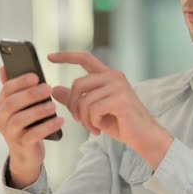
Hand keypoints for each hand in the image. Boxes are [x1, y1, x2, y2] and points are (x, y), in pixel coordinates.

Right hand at [0, 67, 64, 187]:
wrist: (26, 154)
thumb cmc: (26, 123)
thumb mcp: (19, 105)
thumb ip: (14, 88)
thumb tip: (4, 67)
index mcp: (0, 104)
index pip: (6, 89)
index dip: (20, 81)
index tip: (36, 76)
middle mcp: (0, 118)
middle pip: (12, 103)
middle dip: (31, 94)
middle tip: (48, 88)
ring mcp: (10, 133)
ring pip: (21, 119)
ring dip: (39, 110)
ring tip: (54, 106)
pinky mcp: (21, 145)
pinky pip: (33, 135)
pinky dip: (48, 127)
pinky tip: (60, 120)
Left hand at [48, 52, 172, 168]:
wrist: (143, 137)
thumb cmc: (120, 123)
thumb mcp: (93, 110)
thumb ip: (75, 99)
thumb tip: (54, 89)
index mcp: (108, 76)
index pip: (85, 58)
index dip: (66, 56)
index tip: (50, 57)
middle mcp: (114, 77)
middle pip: (78, 83)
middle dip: (72, 105)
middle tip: (78, 121)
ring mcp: (119, 87)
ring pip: (84, 100)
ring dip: (84, 119)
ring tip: (92, 128)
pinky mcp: (121, 99)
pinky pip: (94, 109)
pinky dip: (92, 122)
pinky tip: (98, 129)